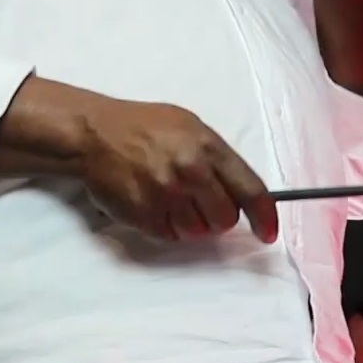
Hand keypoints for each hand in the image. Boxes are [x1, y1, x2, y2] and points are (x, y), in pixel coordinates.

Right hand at [80, 101, 278, 243]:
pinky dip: (167, 226)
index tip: (268, 233)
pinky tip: (154, 203)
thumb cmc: (143, 126)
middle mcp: (191, 172)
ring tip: (172, 198)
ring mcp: (167, 195)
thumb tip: (241, 192)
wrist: (94, 134)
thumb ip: (217, 158)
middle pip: (225, 219)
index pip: (250, 190)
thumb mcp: (189, 127)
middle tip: (200, 202)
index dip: (264, 216)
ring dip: (191, 222)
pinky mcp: (145, 215)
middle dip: (218, 216)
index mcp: (207, 146)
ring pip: (199, 232)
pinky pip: (171, 236)